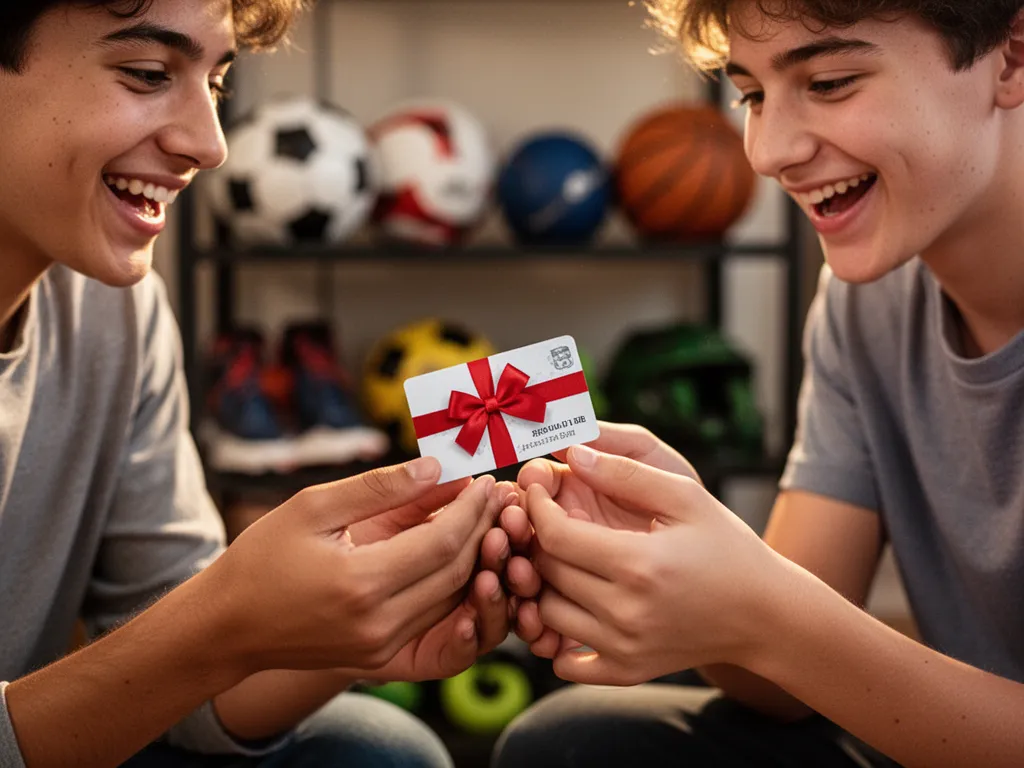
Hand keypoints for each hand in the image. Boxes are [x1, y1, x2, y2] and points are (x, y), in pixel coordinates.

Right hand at [201, 457, 508, 675]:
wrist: (226, 626)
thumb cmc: (262, 558)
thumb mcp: (312, 506)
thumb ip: (378, 487)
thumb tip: (436, 467)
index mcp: (359, 582)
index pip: (443, 542)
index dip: (471, 509)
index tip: (485, 480)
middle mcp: (378, 623)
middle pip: (458, 572)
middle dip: (483, 529)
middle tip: (495, 495)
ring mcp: (381, 647)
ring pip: (453, 598)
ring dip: (476, 557)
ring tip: (485, 518)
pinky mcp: (382, 658)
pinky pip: (435, 616)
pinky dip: (454, 583)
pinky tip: (460, 552)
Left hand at [527, 446, 782, 685]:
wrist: (764, 614)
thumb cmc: (725, 547)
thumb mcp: (686, 496)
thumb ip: (626, 473)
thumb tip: (574, 453)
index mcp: (638, 564)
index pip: (555, 535)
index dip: (537, 507)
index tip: (538, 489)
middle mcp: (625, 612)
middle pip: (546, 571)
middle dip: (536, 539)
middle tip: (546, 518)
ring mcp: (623, 647)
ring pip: (546, 613)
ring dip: (542, 583)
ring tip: (560, 557)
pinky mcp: (625, 670)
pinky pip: (563, 662)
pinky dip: (555, 636)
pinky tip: (571, 606)